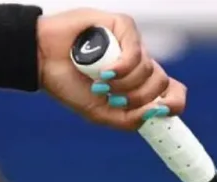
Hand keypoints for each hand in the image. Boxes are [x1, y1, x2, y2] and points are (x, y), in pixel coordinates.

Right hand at [37, 9, 186, 130]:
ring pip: (150, 69)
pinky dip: (123, 67)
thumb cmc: (69, 84)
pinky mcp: (122, 27)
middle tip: (113, 98)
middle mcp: (139, 64)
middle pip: (162, 83)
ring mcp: (132, 44)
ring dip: (124, 84)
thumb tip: (156, 111)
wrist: (42, 62)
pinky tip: (105, 72)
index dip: (174, 103)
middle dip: (138, 98)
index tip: (160, 111)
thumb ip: (129, 120)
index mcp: (138, 84)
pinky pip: (137, 51)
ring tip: (100, 81)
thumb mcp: (100, 113)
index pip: (173, 92)